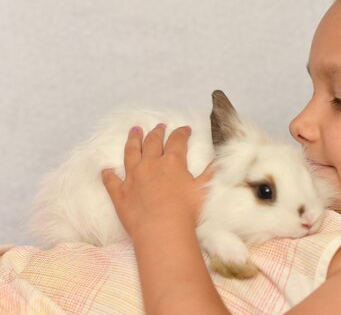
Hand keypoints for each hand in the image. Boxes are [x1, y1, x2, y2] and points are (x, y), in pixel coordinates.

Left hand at [102, 124, 212, 239]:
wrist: (161, 230)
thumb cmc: (186, 211)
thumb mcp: (204, 189)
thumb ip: (210, 173)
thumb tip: (218, 160)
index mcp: (172, 162)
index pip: (177, 140)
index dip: (181, 133)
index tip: (185, 129)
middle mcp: (150, 164)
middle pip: (152, 142)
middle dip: (157, 132)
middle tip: (159, 126)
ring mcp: (133, 177)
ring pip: (130, 153)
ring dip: (133, 140)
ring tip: (134, 131)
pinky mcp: (120, 193)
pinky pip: (111, 180)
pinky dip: (108, 174)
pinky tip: (106, 169)